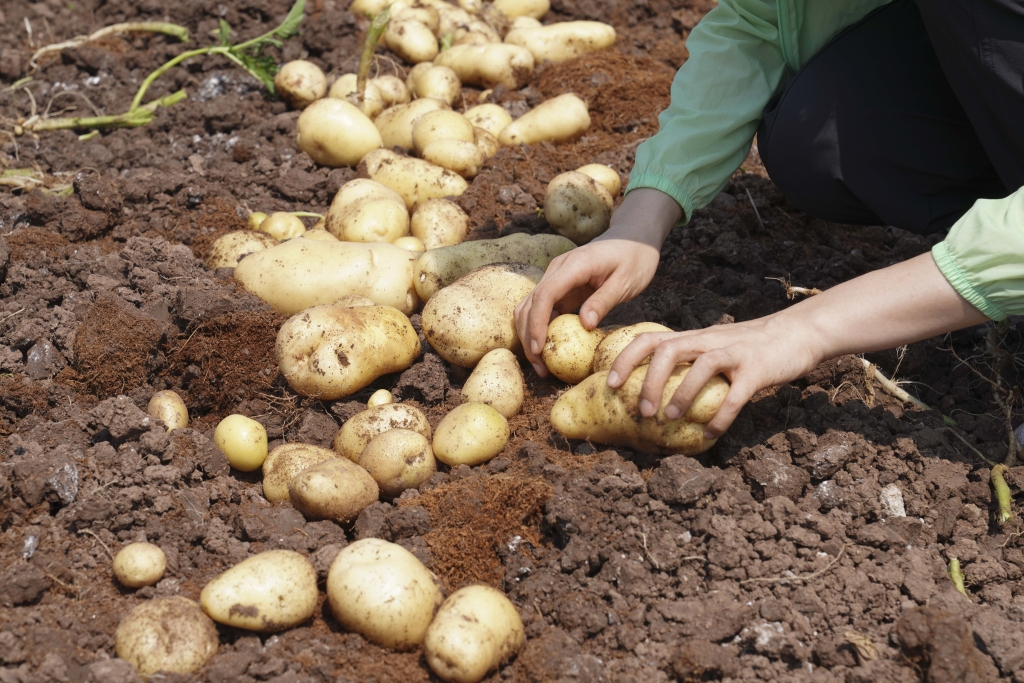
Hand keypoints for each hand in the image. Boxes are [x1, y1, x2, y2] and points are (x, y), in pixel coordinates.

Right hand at [514, 188, 681, 375]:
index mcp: (574, 265)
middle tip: (540, 368)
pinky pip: (542, 309)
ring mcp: (556, 278)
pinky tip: (549, 349)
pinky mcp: (560, 288)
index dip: (537, 323)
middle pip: (530, 303)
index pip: (545, 294)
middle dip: (528, 336)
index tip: (538, 349)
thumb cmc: (634, 257)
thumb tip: (584, 325)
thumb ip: (604, 300)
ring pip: (530, 307)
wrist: (634, 238)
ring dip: (530, 335)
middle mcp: (557, 269)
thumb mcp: (626, 280)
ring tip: (542, 364)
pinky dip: (540, 329)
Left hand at [606, 315, 820, 437]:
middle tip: (642, 412)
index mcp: (694, 338)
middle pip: (669, 350)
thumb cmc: (750, 348)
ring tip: (670, 419)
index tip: (611, 384)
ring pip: (702, 365)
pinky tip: (710, 434)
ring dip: (682, 394)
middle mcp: (710, 340)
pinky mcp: (758, 369)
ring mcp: (735, 353)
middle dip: (649, 381)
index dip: (626, 359)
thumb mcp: (714, 348)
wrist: (798, 334)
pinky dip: (721, 416)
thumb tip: (658, 395)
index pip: (651, 339)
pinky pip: (737, 394)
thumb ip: (689, 364)